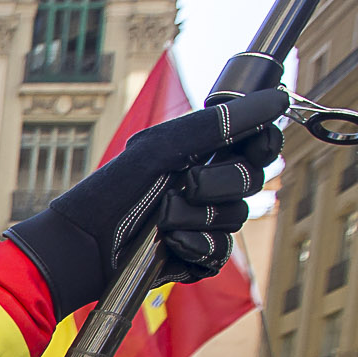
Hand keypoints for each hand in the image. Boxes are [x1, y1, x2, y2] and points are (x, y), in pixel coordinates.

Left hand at [6, 87, 286, 312]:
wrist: (83, 246)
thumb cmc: (111, 192)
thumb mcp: (161, 147)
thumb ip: (216, 124)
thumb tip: (274, 100)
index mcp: (202, 155)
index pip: (257, 145)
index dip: (263, 144)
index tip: (255, 145)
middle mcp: (207, 187)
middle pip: (252, 181)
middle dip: (218, 183)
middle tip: (184, 185)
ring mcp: (203, 223)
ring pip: (235, 218)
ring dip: (198, 218)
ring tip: (163, 220)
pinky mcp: (196, 257)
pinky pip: (220, 253)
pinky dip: (195, 248)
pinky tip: (170, 244)